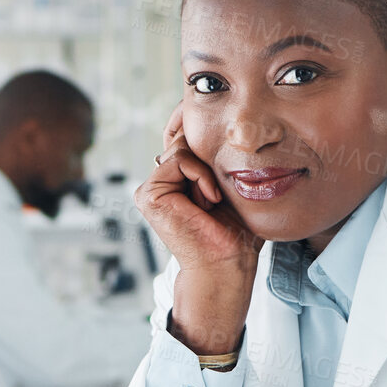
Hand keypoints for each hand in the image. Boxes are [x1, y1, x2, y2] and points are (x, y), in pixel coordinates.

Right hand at [137, 103, 260, 354]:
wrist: (228, 263)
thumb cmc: (237, 233)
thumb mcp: (232, 184)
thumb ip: (221, 158)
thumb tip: (227, 123)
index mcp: (178, 180)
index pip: (186, 138)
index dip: (202, 129)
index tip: (220, 132)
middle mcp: (162, 182)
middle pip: (184, 138)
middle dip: (209, 153)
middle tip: (221, 190)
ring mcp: (152, 188)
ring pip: (182, 147)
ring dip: (207, 171)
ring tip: (213, 201)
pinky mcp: (148, 194)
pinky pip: (178, 159)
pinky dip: (200, 176)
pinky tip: (209, 200)